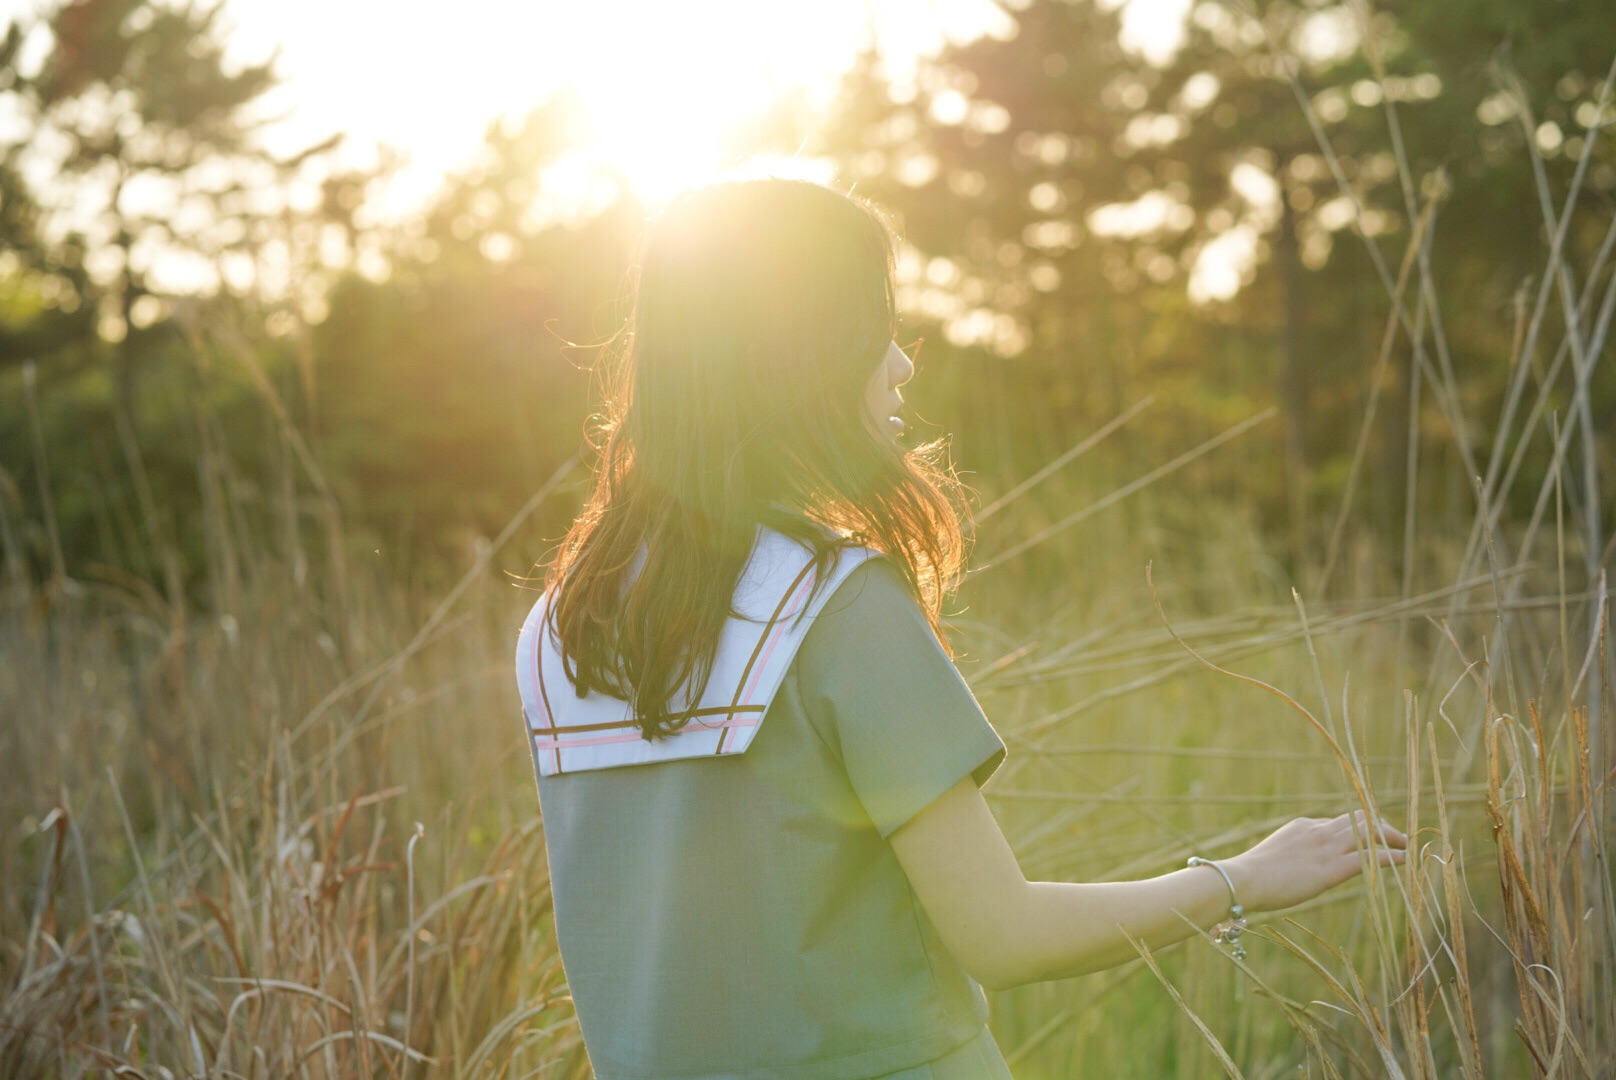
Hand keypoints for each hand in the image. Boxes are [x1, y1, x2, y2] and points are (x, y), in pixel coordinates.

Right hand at [1222, 810, 1407, 913]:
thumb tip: (1291, 867)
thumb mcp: (1272, 856)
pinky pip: (1372, 857)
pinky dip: (1392, 856)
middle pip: (1359, 818)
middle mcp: (1318, 831)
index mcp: (1303, 826)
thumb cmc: (1251, 875)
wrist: (1245, 879)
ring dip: (1391, 837)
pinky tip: (1404, 860)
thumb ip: (1289, 856)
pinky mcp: (1333, 868)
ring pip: (1369, 832)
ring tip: (1406, 845)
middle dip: (1379, 825)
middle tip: (1393, 836)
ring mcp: (1327, 848)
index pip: (1337, 821)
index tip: (1367, 838)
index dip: (1356, 828)